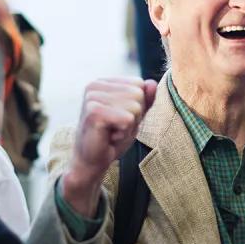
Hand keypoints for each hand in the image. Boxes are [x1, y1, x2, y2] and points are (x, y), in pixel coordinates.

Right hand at [63, 77, 156, 216]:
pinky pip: (128, 119)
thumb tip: (152, 83)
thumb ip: (145, 99)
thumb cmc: (112, 137)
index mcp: (102, 82)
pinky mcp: (94, 112)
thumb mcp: (134, 116)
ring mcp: (92, 97)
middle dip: (134, 116)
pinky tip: (109, 136)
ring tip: (112, 131)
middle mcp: (95, 85)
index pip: (139, 84)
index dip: (137, 105)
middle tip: (115, 127)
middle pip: (138, 94)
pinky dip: (123, 132)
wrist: (92, 161)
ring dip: (128, 125)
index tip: (119, 118)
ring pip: (135, 107)